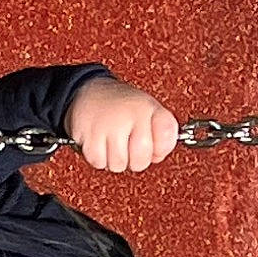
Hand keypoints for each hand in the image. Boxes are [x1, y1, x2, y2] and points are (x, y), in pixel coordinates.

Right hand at [64, 76, 180, 172]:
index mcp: (149, 108)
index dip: (160, 149)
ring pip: (119, 164)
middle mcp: (131, 113)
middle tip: (129, 149)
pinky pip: (99, 161)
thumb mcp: (148, 113)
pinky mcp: (90, 134)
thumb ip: (160, 136)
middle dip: (135, 161)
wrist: (90, 92)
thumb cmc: (122, 108)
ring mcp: (110, 123)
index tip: (152, 144)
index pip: (166, 139)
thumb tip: (157, 156)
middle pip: (141, 158)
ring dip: (114, 161)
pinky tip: (100, 145)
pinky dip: (98, 159)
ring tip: (113, 145)